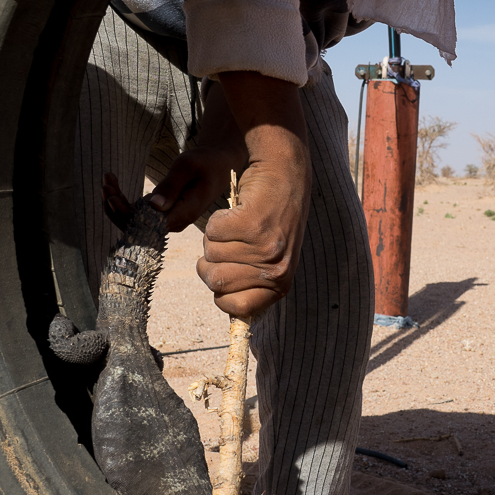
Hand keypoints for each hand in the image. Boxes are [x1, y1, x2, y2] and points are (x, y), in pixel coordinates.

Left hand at [101, 81, 245, 232]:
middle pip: (138, 227)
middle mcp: (173, 222)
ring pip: (134, 220)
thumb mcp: (188, 166)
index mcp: (183, 213)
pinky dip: (123, 199)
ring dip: (116, 203)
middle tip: (105, 185)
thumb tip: (153, 206)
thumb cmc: (205, 162)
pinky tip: (112, 181)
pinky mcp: (161, 213)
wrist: (217, 165)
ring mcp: (166, 219)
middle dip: (116, 209)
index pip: (149, 224)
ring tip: (106, 180)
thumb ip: (171, 185)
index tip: (112, 196)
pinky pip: (137, 213)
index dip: (127, 215)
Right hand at [196, 72, 309, 316]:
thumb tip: (235, 321)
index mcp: (281, 285)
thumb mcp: (270, 259)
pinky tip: (239, 209)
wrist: (284, 172)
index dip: (222, 290)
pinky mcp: (253, 223)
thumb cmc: (271, 218)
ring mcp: (265, 248)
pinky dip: (218, 218)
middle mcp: (276, 270)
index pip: (235, 310)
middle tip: (235, 240)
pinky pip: (212, 231)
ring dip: (216, 236)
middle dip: (212, 259)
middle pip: (215, 282)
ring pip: (210, 254)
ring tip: (240, 223)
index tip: (229, 269)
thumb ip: (252, 287)